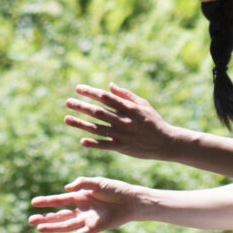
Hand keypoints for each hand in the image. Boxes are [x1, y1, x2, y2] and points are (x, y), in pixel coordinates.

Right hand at [29, 175, 147, 232]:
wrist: (131, 201)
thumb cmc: (116, 189)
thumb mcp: (97, 182)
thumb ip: (81, 183)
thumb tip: (66, 188)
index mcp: (80, 196)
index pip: (59, 200)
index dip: (46, 201)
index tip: (33, 202)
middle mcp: (81, 209)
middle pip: (59, 215)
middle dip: (45, 218)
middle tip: (30, 220)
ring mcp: (87, 219)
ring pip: (66, 225)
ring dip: (53, 227)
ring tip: (38, 228)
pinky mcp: (94, 228)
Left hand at [63, 84, 184, 161]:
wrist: (166, 142)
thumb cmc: (153, 121)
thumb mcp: (143, 104)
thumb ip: (126, 95)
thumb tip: (109, 85)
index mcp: (128, 108)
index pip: (105, 97)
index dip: (90, 92)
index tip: (78, 88)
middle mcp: (123, 120)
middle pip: (97, 112)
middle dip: (81, 106)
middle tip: (68, 102)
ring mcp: (122, 135)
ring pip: (97, 128)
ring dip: (80, 124)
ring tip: (66, 119)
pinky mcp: (122, 147)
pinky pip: (104, 145)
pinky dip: (93, 143)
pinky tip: (82, 141)